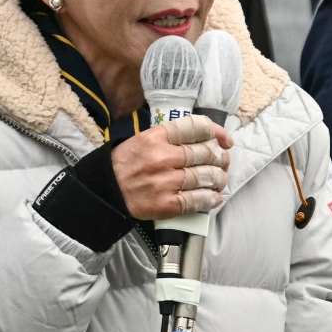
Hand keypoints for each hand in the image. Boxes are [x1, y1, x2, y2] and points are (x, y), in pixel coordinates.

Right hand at [112, 114, 233, 219]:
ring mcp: (166, 182)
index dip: (217, 132)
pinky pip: (198, 200)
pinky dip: (211, 199)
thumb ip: (173, 137)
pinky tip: (213, 197)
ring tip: (218, 179)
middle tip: (222, 162)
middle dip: (220, 158)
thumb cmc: (128, 163)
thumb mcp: (145, 139)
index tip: (225, 140)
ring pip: (206, 177)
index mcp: (157, 137)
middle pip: (206, 153)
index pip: (196, 127)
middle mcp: (163, 157)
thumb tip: (207, 139)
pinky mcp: (167, 204)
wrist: (107, 190)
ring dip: (219, 178)